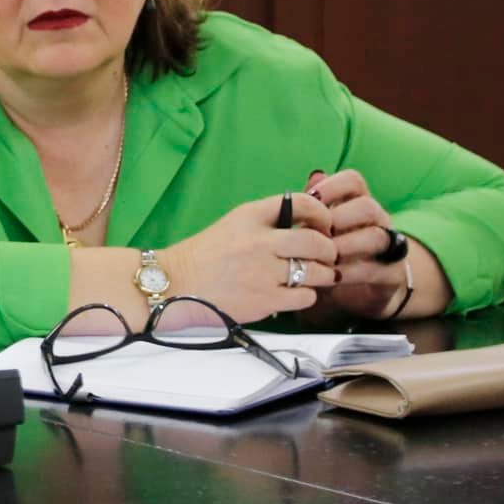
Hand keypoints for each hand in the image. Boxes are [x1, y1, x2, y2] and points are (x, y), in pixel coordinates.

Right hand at [160, 192, 338, 323]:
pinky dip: (306, 295)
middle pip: (317, 241)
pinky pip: (306, 296)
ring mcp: (263, 272)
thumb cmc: (202, 256)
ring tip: (315, 277)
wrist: (174, 285)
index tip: (324, 225)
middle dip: (329, 250)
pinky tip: (295, 293)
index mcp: (250, 216)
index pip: (302, 203)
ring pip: (317, 272)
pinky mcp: (265, 300)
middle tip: (326, 256)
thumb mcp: (233, 225)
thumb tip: (307, 225)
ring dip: (321, 275)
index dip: (322, 214)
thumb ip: (267, 222)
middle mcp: (259, 241)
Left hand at [306, 168, 410, 319]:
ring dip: (345, 246)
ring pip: (376, 236)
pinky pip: (376, 268)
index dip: (332, 186)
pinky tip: (331, 276)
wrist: (362, 289)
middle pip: (367, 206)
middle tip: (315, 234)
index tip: (310, 198)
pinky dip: (350, 272)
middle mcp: (377, 220)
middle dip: (338, 219)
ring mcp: (390, 246)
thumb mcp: (318, 230)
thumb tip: (310, 179)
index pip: (353, 180)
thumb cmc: (331, 252)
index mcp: (357, 202)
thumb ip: (312, 209)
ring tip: (322, 257)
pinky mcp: (393, 273)